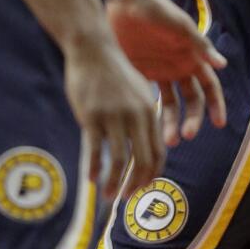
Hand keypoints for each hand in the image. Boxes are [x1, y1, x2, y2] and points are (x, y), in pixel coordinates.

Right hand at [63, 28, 164, 198]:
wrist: (94, 50)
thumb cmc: (114, 73)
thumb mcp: (138, 93)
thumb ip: (143, 117)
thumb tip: (144, 145)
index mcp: (150, 110)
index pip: (158, 151)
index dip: (151, 174)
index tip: (143, 188)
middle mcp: (136, 115)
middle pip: (143, 159)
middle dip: (137, 183)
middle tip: (127, 199)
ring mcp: (114, 116)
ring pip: (119, 159)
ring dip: (115, 182)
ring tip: (109, 196)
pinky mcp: (92, 116)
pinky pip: (94, 149)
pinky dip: (94, 167)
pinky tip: (91, 179)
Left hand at [106, 0, 228, 145]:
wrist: (126, 2)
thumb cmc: (158, 10)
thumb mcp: (180, 26)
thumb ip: (200, 46)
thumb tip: (222, 65)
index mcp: (193, 58)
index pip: (210, 87)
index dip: (216, 105)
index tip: (219, 123)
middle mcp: (179, 68)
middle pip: (192, 101)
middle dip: (192, 120)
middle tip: (185, 136)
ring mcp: (160, 72)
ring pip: (170, 105)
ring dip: (170, 123)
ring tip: (165, 141)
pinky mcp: (139, 74)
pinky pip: (148, 98)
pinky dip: (149, 113)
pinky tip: (146, 128)